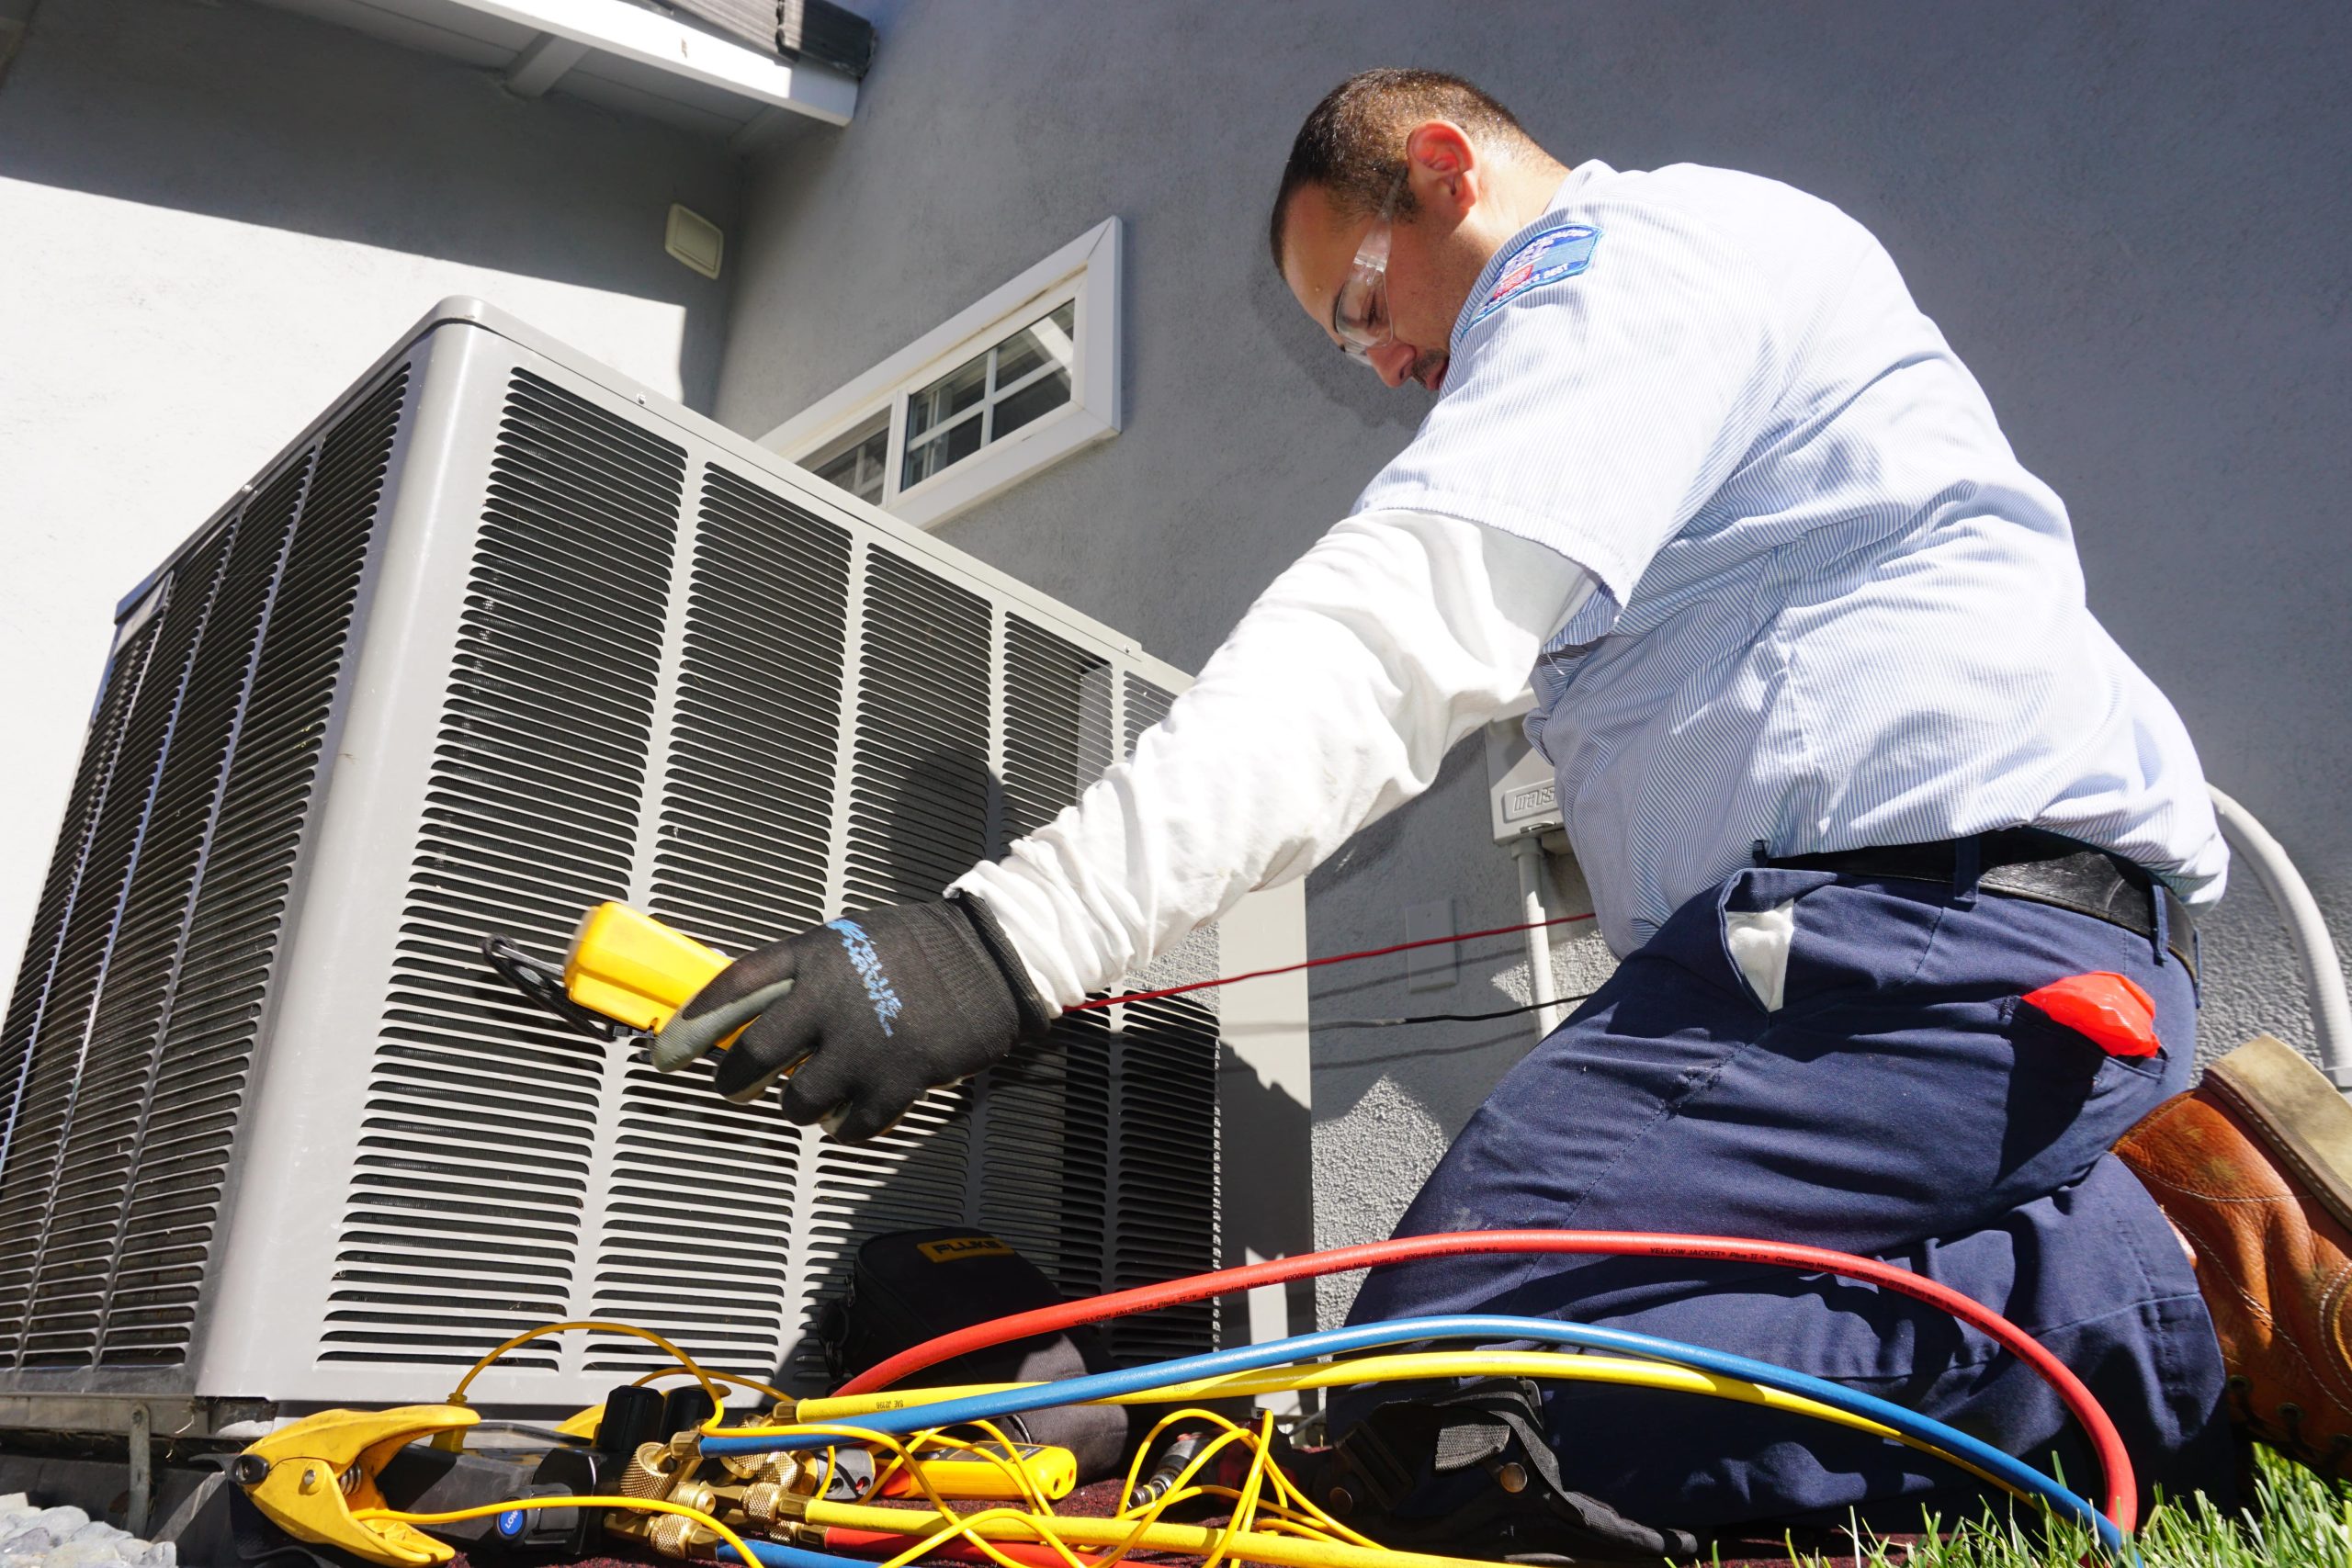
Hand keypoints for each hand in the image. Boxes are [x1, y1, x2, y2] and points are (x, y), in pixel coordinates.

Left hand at [650, 895, 1049, 1140]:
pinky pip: (851, 1126)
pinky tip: (849, 1116)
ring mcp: (865, 1043)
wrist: (992, 958)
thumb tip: (752, 1016)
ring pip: (799, 1102)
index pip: (733, 989)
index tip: (666, 1055)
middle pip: (753, 1057)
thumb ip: (803, 974)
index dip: (692, 1026)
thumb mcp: (851, 940)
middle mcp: (831, 999)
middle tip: (735, 1090)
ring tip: (810, 1099)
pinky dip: (844, 1128)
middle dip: (735, 1082)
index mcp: (815, 955)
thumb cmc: (919, 948)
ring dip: (798, 1107)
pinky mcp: (899, 1078)